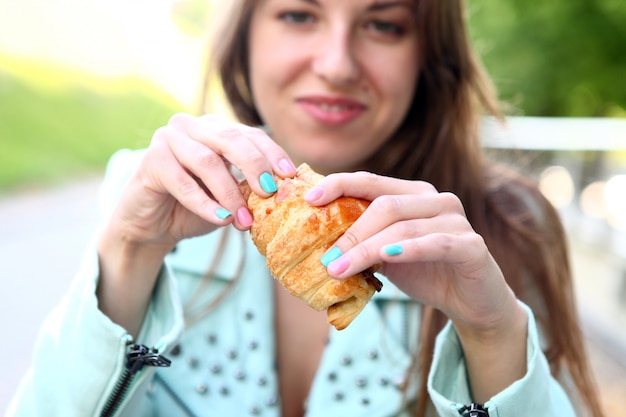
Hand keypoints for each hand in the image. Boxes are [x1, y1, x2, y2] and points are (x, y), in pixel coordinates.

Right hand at [97, 113, 295, 334]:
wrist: (151, 225)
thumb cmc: (195, 206)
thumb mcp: (228, 194)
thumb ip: (249, 187)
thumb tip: (285, 193)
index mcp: (214, 128)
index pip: (249, 134)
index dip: (271, 152)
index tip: (290, 175)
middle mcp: (191, 126)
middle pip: (230, 140)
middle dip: (255, 166)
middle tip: (270, 193)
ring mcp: (168, 139)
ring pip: (208, 161)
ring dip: (230, 193)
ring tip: (244, 220)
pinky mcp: (150, 161)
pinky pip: (183, 183)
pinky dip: (205, 204)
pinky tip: (221, 220)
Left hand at [306, 171, 527, 399]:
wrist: (471, 302)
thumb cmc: (426, 272)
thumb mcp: (387, 256)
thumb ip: (362, 243)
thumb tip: (317, 246)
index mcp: (413, 194)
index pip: (371, 181)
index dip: (340, 185)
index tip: (309, 200)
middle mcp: (436, 200)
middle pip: (385, 205)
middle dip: (351, 231)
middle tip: (326, 257)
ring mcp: (456, 220)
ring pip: (404, 227)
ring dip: (367, 249)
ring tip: (339, 268)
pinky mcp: (471, 245)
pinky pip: (436, 244)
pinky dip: (409, 249)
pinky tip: (387, 258)